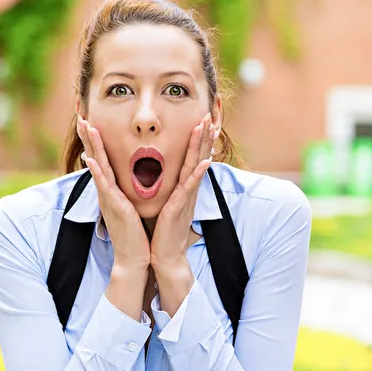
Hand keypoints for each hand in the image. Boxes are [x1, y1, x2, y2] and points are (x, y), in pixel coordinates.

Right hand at [77, 116, 150, 270]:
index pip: (101, 159)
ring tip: (85, 126)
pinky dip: (97, 171)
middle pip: (95, 157)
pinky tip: (91, 159)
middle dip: (88, 136)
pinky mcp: (114, 207)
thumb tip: (126, 180)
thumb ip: (125, 192)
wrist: (134, 257)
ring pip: (97, 166)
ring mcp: (108, 198)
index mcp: (111, 190)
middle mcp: (106, 191)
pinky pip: (104, 186)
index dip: (95, 141)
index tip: (90, 122)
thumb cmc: (134, 233)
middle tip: (81, 115)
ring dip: (91, 145)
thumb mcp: (129, 207)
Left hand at [150, 113, 214, 270]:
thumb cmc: (163, 231)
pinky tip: (205, 162)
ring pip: (196, 167)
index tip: (201, 121)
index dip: (197, 141)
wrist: (164, 255)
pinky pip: (189, 188)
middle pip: (198, 157)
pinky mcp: (180, 208)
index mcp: (183, 189)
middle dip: (203, 136)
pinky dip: (198, 174)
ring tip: (206, 127)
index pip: (192, 159)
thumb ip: (169, 191)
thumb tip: (165, 179)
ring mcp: (186, 198)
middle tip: (208, 115)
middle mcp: (188, 191)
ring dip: (202, 146)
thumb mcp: (166, 205)